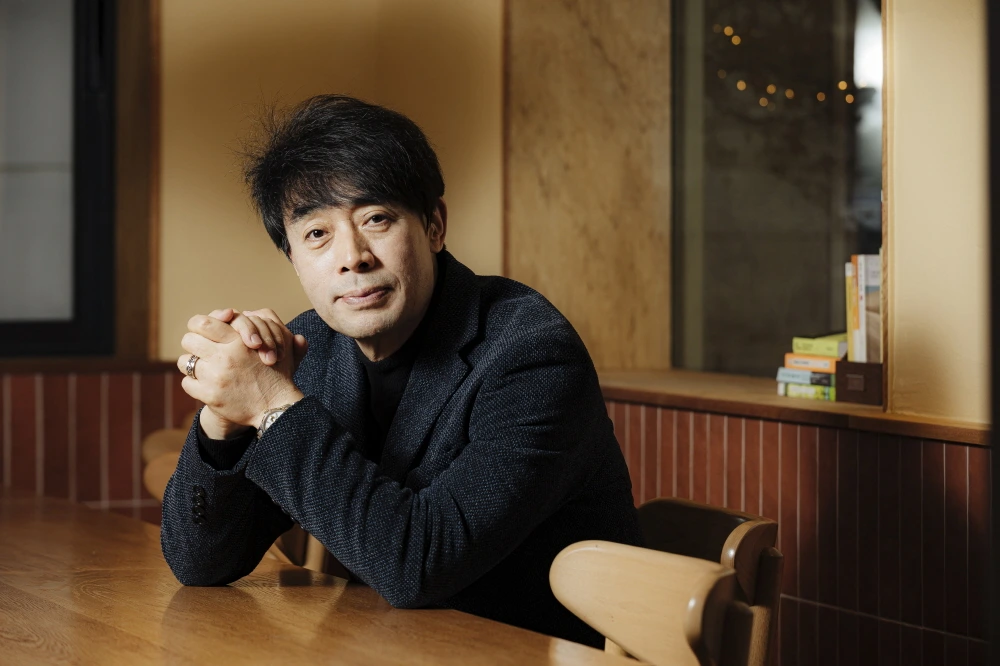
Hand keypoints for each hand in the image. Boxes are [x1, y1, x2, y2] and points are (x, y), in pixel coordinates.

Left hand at [178, 311, 306, 438]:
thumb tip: (229, 311)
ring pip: (185, 361)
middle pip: (189, 340)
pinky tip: (206, 384)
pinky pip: (186, 383)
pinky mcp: (210, 396)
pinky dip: (194, 383)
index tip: (204, 331)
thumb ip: (259, 320)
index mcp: (238, 341)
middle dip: (195, 343)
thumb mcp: (276, 340)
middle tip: (204, 350)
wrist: (277, 406)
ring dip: (193, 364)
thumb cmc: (276, 371)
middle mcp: (225, 357)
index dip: (199, 325)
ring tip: (206, 368)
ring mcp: (216, 377)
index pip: (202, 323)